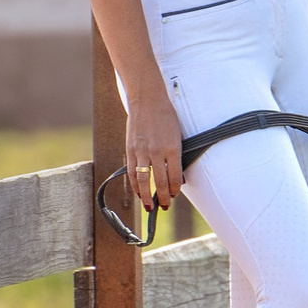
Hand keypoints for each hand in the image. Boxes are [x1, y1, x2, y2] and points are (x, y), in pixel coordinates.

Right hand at [127, 86, 184, 212]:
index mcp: (172, 148)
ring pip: (143, 180)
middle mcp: (157, 152)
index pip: (175, 177)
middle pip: (160, 182)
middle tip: (165, 206)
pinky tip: (138, 192)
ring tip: (150, 206)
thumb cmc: (166, 117)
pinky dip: (135, 185)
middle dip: (163, 197)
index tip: (174, 195)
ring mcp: (142, 151)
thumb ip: (177, 155)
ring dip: (146, 196)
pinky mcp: (130, 149)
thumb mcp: (177, 135)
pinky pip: (131, 171)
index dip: (175, 190)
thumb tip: (177, 176)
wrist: (148, 100)